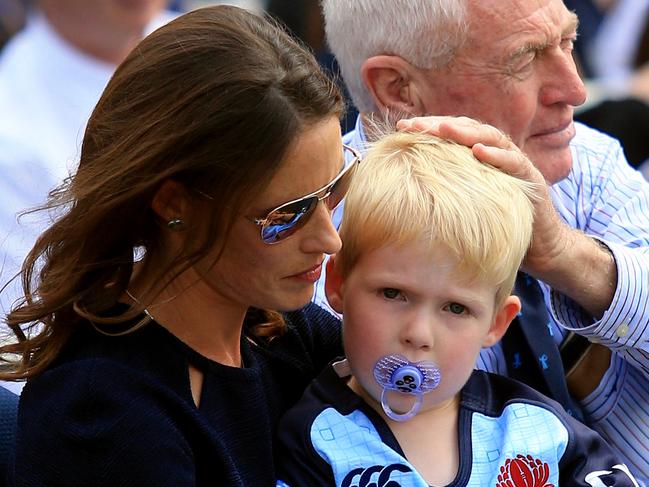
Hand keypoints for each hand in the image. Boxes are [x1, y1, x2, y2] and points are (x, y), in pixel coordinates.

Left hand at [396, 116, 573, 276]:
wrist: (537, 248)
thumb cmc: (494, 227)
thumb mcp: (462, 205)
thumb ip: (442, 189)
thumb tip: (401, 186)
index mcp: (477, 157)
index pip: (451, 134)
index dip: (428, 128)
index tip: (400, 127)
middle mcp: (495, 154)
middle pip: (467, 129)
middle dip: (439, 124)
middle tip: (414, 124)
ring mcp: (514, 164)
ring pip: (490, 138)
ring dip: (465, 132)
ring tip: (442, 129)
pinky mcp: (530, 179)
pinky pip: (514, 162)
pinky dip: (496, 155)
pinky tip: (478, 151)